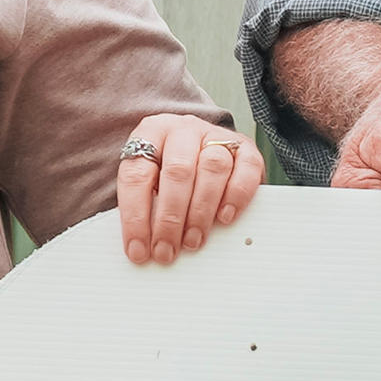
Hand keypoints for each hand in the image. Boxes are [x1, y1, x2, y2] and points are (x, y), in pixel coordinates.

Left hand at [112, 113, 261, 263]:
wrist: (204, 144)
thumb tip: (143, 246)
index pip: (137, 175)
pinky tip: (224, 217)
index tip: (139, 249)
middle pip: (177, 172)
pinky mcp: (245, 147)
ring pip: (212, 168)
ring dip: (201, 211)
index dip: (135, 216)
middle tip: (167, 250)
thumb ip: (147, 205)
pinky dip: (235, 196)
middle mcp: (183, 130)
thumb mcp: (151, 179)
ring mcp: (215, 135)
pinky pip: (245, 168)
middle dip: (170, 218)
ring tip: (193, 240)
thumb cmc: (172, 169)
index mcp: (150, 133)